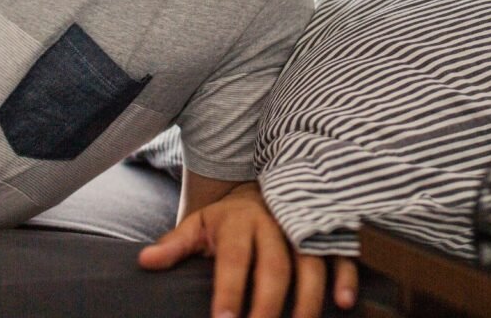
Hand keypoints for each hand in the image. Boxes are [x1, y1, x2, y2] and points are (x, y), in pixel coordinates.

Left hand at [138, 183, 358, 317]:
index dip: (229, 290)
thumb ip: (176, 244)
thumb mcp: (198, 224)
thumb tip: (145, 261)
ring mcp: (302, 226)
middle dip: (267, 304)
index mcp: (238, 221)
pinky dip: (345, 275)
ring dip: (308, 298)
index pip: (233, 258)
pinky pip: (340, 251)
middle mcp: (273, 222)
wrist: (261, 186)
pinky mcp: (326, 231)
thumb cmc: (226, 218)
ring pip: (310, 261)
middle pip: (274, 265)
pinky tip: (343, 303)